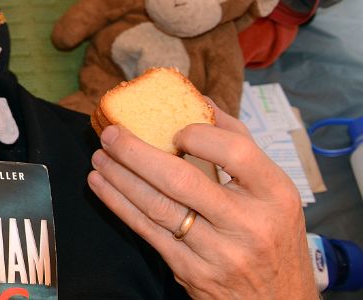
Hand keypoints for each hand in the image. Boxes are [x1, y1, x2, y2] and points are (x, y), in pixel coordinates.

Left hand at [87, 99, 316, 297]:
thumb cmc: (272, 234)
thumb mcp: (273, 191)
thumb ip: (239, 144)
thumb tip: (199, 101)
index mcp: (275, 194)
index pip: (235, 152)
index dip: (199, 134)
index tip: (173, 128)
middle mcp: (250, 225)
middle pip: (182, 180)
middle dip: (136, 153)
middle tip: (111, 134)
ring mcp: (220, 253)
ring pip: (157, 207)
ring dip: (119, 178)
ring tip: (99, 157)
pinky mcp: (193, 273)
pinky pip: (148, 232)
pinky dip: (120, 205)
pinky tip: (102, 186)